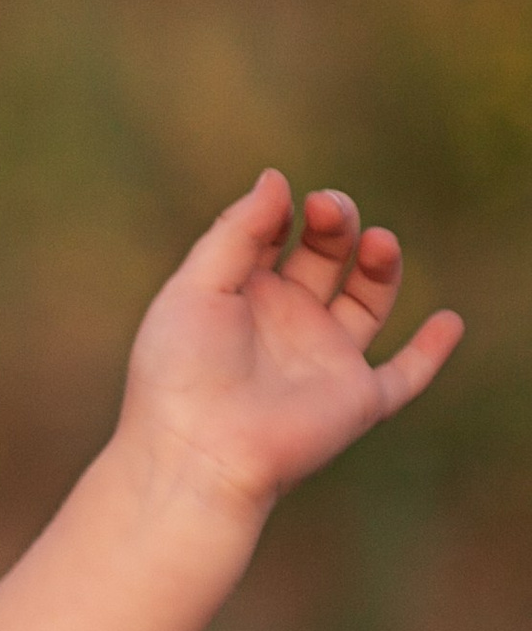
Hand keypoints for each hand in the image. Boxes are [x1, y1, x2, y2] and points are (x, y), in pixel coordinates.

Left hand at [117, 169, 463, 518]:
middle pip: (324, 258)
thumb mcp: (196, 288)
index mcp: (237, 297)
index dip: (280, 212)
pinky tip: (448, 322)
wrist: (197, 453)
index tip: (288, 199)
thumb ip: (238, 232)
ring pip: (366, 302)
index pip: (269, 239)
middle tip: (331, 209)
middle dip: (334, 224)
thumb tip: (277, 177)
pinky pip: (403, 376)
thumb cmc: (180, 373)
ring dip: (380, 265)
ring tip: (378, 241)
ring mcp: (321, 361)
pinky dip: (430, 351)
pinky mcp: (355, 399)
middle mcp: (282, 324)